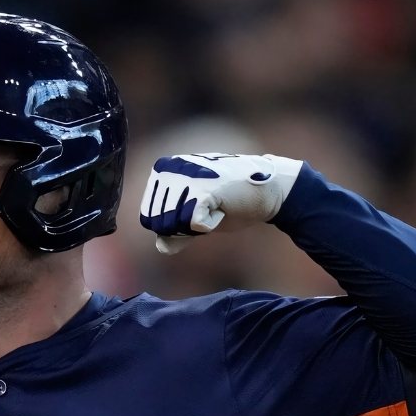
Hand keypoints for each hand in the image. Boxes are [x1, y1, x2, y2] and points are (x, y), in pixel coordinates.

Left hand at [138, 153, 302, 253]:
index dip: (173, 226)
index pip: (149, 219)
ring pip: (175, 225)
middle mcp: (171, 169)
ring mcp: (187, 177)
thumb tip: (161, 246)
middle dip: (185, 226)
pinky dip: (210, 224)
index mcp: (163, 171)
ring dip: (198, 224)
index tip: (196, 209)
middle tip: (207, 207)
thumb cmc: (229, 201)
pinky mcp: (204, 189)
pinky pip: (195, 225)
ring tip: (215, 204)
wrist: (266, 191)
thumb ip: (176, 231)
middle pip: (162, 224)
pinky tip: (222, 206)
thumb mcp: (196, 217)